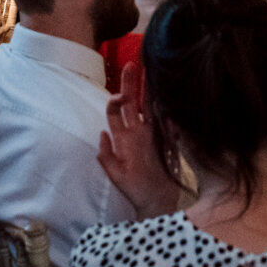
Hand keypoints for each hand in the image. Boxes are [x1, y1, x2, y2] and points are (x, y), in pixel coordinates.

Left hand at [96, 60, 178, 216]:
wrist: (156, 202)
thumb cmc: (135, 190)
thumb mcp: (116, 176)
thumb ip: (107, 157)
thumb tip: (101, 134)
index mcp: (123, 139)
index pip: (116, 112)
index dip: (115, 101)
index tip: (119, 96)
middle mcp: (137, 133)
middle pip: (133, 103)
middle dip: (131, 84)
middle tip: (132, 64)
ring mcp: (152, 134)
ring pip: (149, 106)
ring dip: (148, 89)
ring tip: (150, 70)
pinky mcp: (165, 139)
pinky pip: (163, 119)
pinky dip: (163, 107)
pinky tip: (164, 94)